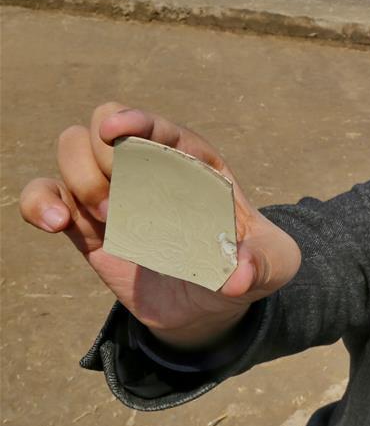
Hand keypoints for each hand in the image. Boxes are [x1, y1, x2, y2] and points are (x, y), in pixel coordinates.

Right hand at [19, 103, 300, 348]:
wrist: (213, 305)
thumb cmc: (248, 267)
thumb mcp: (275, 265)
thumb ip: (264, 264)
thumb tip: (238, 275)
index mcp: (197, 163)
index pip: (161, 127)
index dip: (137, 120)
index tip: (117, 130)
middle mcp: (151, 167)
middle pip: (105, 123)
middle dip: (103, 154)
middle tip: (122, 205)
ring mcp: (115, 191)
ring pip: (71, 148)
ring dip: (76, 177)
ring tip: (108, 221)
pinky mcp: (86, 224)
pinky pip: (44, 194)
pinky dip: (39, 202)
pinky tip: (56, 223)